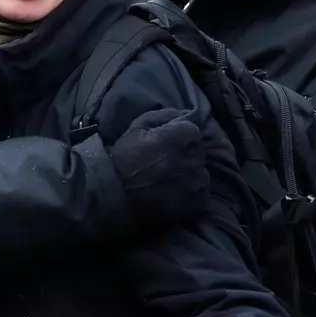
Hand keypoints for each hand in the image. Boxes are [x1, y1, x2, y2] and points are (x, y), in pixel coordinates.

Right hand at [109, 109, 209, 229]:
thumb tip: (185, 114)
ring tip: (169, 180)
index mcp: (182, 135)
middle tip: (165, 163)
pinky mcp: (196, 202)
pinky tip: (174, 194)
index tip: (165, 146)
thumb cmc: (124, 156)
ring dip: (190, 175)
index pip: (193, 131)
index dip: (179, 138)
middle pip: (198, 152)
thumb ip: (164, 115)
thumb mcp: (138, 126)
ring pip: (201, 174)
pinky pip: (201, 195)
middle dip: (185, 155)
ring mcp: (196, 182)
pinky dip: (191, 194)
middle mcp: (193, 157)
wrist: (114, 194)